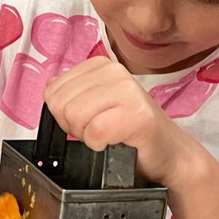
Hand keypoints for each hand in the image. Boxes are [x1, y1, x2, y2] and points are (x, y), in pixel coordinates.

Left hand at [43, 57, 197, 186]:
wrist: (168, 152)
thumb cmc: (131, 132)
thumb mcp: (96, 105)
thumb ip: (72, 93)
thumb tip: (50, 86)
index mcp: (99, 66)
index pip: (52, 91)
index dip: (65, 115)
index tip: (90, 120)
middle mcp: (114, 71)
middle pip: (61, 105)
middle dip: (75, 127)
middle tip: (100, 131)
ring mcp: (127, 90)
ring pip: (75, 117)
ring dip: (88, 136)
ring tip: (109, 135)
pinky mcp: (137, 115)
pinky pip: (95, 133)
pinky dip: (100, 145)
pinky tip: (116, 141)